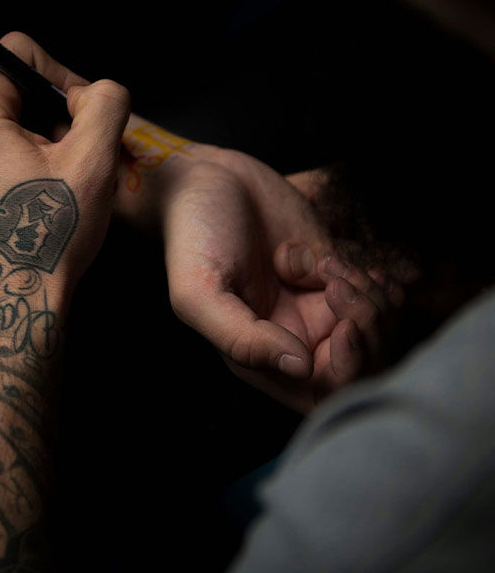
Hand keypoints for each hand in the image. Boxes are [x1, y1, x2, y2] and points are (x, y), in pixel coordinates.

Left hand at [0, 32, 129, 314]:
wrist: (15, 301)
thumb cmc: (50, 235)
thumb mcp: (95, 159)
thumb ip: (106, 101)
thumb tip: (96, 92)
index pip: (20, 51)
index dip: (62, 77)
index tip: (82, 119)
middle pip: (13, 86)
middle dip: (53, 114)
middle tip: (76, 157)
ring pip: (6, 118)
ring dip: (41, 139)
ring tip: (59, 182)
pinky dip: (22, 159)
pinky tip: (40, 195)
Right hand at [158, 145, 401, 413]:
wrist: (208, 179)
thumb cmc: (193, 236)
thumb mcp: (199, 291)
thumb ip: (241, 338)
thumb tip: (301, 368)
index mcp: (260, 357)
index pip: (325, 393)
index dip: (348, 368)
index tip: (343, 325)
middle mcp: (294, 338)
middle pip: (362, 365)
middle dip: (368, 329)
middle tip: (339, 286)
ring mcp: (319, 307)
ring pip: (376, 329)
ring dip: (369, 296)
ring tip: (329, 264)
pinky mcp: (335, 275)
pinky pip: (379, 295)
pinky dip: (375, 279)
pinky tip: (339, 260)